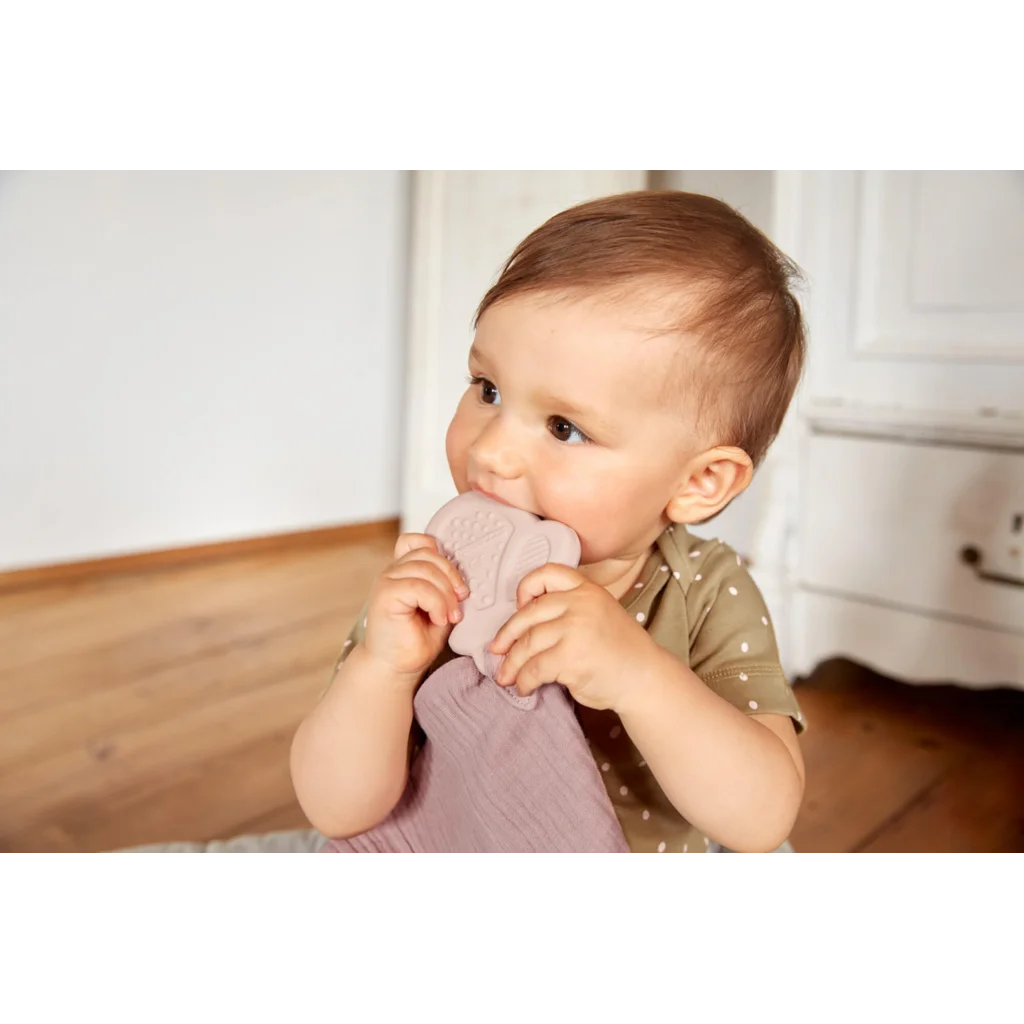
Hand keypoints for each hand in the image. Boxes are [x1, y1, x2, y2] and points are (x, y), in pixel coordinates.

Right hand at [362, 534, 468, 682]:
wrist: (396, 667)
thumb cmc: (416, 640)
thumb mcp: (439, 607)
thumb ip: (445, 587)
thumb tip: (464, 576)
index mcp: (404, 571)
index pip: (421, 541)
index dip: (442, 555)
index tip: (457, 584)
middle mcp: (393, 571)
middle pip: (429, 553)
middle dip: (452, 577)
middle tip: (461, 603)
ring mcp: (387, 580)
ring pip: (426, 569)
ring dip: (445, 594)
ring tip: (450, 616)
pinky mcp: (385, 594)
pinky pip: (419, 587)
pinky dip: (436, 603)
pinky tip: (439, 620)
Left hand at [488, 563, 661, 711]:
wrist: (644, 679)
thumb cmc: (620, 651)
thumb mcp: (598, 613)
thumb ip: (568, 609)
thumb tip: (523, 626)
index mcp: (587, 589)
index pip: (547, 574)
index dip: (525, 587)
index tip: (517, 606)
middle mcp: (581, 604)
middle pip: (528, 614)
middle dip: (507, 636)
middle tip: (497, 650)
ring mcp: (575, 629)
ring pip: (528, 643)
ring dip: (512, 664)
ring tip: (507, 676)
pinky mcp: (570, 657)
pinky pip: (534, 668)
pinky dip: (524, 680)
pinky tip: (524, 687)